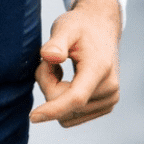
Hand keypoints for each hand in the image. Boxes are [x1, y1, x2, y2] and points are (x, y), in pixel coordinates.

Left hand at [30, 0, 120, 126]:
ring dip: (55, 94)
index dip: (53, 109)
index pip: (76, 98)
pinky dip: (62, 100)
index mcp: (100, 68)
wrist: (101, 28)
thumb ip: (56, 42)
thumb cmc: (80, 27)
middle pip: (65, 106)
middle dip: (49, 86)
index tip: (33, 117)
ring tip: (60, 68)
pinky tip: (67, 79)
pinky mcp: (106, 106)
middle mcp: (110, 88)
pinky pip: (72, 116)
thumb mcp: (65, 27)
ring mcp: (110, 100)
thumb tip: (49, 57)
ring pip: (67, 114)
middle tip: (49, 61)